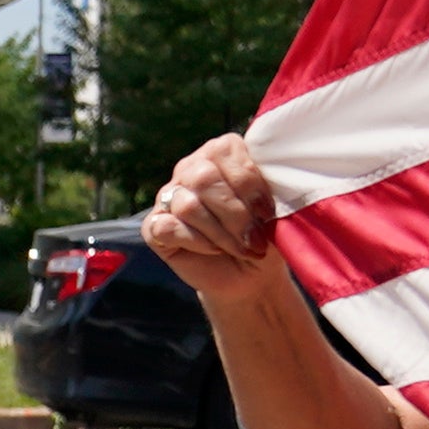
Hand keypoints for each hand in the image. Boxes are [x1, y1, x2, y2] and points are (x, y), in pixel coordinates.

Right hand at [143, 135, 292, 304]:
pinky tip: (214, 250)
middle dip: (236, 214)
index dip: (249, 185)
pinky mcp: (153, 226)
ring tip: (242, 249)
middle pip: (204, 178)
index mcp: (219, 152)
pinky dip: (198, 242)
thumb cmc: (262, 235)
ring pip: (189, 205)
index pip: (225, 152)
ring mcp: (168, 196)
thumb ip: (270, 187)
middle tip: (255, 239)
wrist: (248, 276)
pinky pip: (169, 228)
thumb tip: (275, 182)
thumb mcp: (274, 208)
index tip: (267, 213)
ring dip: (221, 233)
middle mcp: (190, 168)